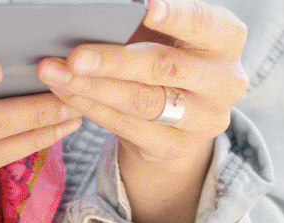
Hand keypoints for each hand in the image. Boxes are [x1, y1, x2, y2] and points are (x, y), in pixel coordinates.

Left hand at [40, 0, 247, 222]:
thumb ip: (147, 17)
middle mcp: (224, 81)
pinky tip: (66, 94)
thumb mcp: (167, 31)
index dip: (176, 16)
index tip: (146, 5)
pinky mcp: (175, 146)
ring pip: (143, 102)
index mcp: (226, 38)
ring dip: (94, 88)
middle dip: (114, 61)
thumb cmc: (168, 51)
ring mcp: (203, 120)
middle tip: (75, 56)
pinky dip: (92, 107)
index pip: (204, 23)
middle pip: (166, 67)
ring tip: (56, 74)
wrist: (181, 113)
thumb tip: (105, 9)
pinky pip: (127, 127)